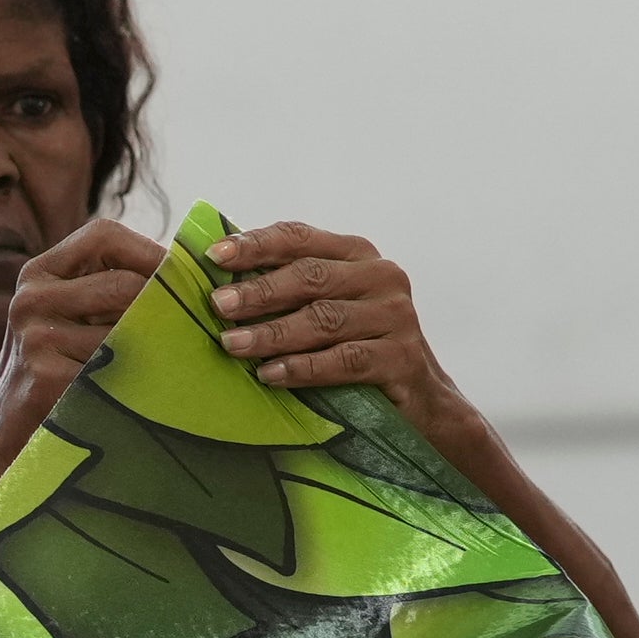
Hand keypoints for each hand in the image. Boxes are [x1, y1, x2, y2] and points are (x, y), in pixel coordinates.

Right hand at [0, 221, 169, 437]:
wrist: (5, 436)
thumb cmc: (53, 370)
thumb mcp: (66, 317)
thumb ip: (105, 288)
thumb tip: (182, 268)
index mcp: (38, 273)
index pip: (102, 235)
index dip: (148, 250)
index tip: (178, 274)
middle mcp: (31, 298)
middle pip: (123, 283)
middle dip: (161, 305)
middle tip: (187, 327)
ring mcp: (36, 337)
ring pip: (127, 329)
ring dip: (152, 348)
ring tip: (160, 364)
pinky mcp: (46, 376)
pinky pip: (115, 368)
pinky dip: (135, 380)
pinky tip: (136, 392)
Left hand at [205, 222, 476, 429]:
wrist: (422, 399)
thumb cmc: (360, 346)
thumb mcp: (331, 306)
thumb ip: (290, 288)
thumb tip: (221, 282)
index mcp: (357, 254)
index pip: (300, 238)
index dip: (257, 244)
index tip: (216, 256)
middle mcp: (381, 277)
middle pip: (311, 277)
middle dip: (260, 291)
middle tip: (219, 305)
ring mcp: (395, 317)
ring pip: (324, 320)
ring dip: (273, 333)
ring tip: (233, 344)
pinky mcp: (401, 358)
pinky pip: (343, 361)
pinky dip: (303, 367)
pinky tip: (271, 374)